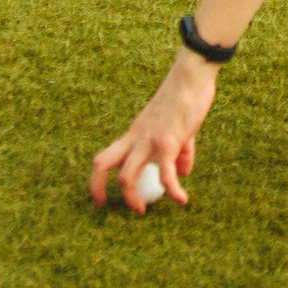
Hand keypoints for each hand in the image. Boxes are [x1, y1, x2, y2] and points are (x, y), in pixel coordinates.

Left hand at [89, 50, 217, 213]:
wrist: (191, 77)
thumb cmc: (185, 97)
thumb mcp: (178, 128)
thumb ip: (180, 151)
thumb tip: (183, 173)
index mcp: (134, 134)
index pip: (107, 157)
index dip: (98, 180)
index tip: (103, 197)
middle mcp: (136, 138)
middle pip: (102, 164)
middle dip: (97, 188)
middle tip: (106, 207)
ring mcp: (149, 141)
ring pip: (126, 176)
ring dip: (132, 199)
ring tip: (143, 211)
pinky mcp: (167, 142)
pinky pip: (166, 174)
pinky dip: (172, 191)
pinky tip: (182, 200)